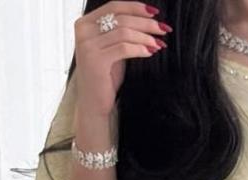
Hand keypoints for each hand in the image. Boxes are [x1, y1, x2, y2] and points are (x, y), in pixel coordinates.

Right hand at [73, 2, 170, 119]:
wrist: (94, 102)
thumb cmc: (105, 76)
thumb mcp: (113, 49)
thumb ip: (122, 33)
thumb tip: (148, 21)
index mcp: (86, 23)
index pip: (114, 6)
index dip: (136, 7)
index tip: (155, 13)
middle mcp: (84, 30)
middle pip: (122, 18)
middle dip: (146, 23)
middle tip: (163, 29)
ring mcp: (88, 45)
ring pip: (124, 32)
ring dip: (145, 37)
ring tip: (159, 44)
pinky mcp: (95, 59)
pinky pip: (124, 48)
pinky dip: (140, 49)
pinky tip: (150, 52)